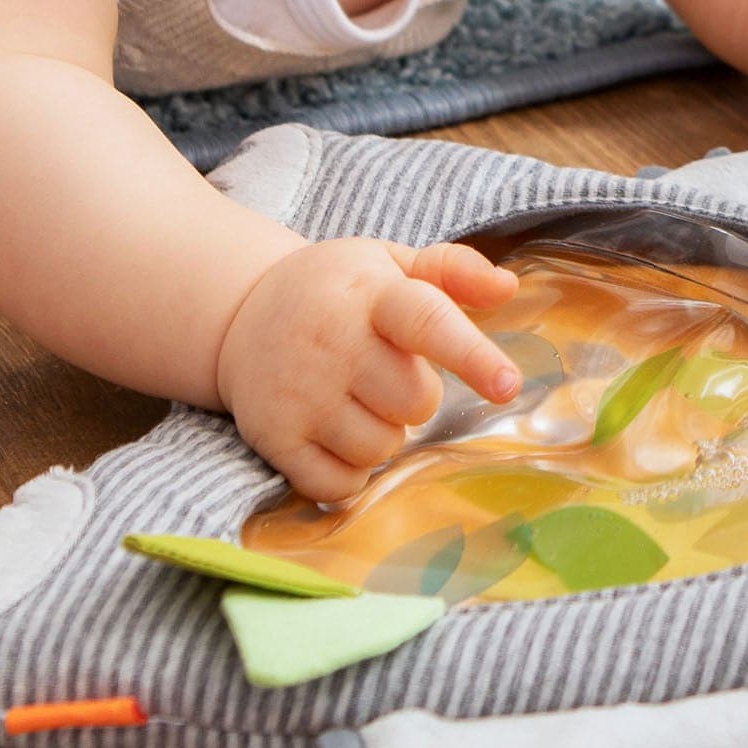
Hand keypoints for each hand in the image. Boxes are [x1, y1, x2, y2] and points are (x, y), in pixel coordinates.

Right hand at [215, 238, 520, 501]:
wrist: (240, 313)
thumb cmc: (338, 292)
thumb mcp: (390, 263)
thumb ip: (452, 271)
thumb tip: (507, 288)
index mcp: (370, 296)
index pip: (427, 323)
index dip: (472, 355)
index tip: (507, 385)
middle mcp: (332, 344)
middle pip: (415, 402)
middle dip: (416, 396)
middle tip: (386, 373)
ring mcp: (299, 394)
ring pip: (381, 447)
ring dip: (383, 433)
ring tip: (355, 398)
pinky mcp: (274, 436)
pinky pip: (340, 483)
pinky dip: (349, 471)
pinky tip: (335, 433)